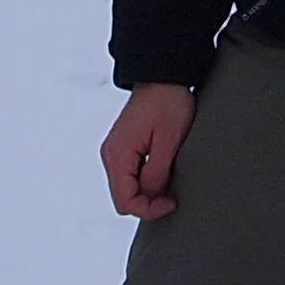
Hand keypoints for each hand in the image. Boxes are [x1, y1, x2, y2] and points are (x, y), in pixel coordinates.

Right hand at [101, 83, 195, 218]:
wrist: (164, 75)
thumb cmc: (168, 101)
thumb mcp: (168, 140)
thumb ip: (156, 172)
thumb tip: (150, 196)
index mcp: (118, 154)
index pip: (124, 201)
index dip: (148, 209)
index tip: (170, 203)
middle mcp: (111, 154)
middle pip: (124, 197)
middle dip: (148, 202)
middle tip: (172, 195)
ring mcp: (117, 151)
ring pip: (128, 187)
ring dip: (148, 190)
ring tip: (170, 178)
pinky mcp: (125, 147)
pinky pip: (131, 174)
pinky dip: (147, 179)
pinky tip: (163, 170)